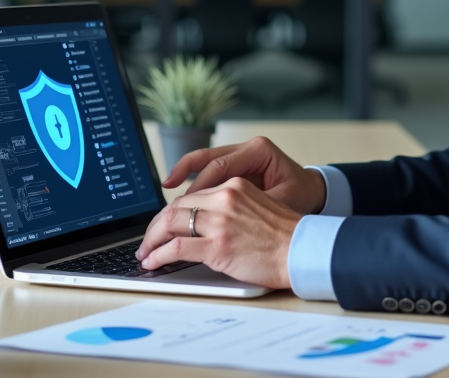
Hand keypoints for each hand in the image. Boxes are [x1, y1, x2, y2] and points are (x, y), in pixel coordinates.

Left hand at [135, 177, 298, 288]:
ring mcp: (220, 222)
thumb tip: (205, 225)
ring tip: (145, 252)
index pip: (192, 195)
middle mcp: (225, 199)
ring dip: (152, 239)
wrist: (302, 250)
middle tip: (148, 239)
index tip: (165, 223)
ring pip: (170, 224)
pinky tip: (153, 261)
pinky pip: (175, 248)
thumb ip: (231, 209)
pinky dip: (158, 255)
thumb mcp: (258, 208)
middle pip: (176, 207)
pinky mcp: (217, 246)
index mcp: (235, 187)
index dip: (173, 211)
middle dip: (156, 225)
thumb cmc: (285, 237)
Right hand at [163, 136, 326, 214]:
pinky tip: (183, 196)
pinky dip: (195, 181)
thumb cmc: (302, 196)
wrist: (314, 191)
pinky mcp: (236, 167)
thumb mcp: (282, 202)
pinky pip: (210, 171)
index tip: (185, 201)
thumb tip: (230, 220)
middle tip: (167, 189)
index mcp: (259, 151)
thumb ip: (256, 206)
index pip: (221, 165)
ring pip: (204, 161)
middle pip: (207, 156)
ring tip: (167, 189)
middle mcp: (247, 149)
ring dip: (185, 174)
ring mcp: (240, 156)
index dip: (199, 183)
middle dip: (184, 173)